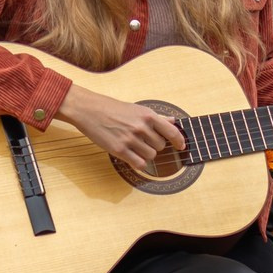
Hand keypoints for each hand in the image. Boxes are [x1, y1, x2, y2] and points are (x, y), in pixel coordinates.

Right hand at [56, 83, 185, 169]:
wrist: (90, 110)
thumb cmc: (113, 108)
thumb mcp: (137, 109)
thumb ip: (157, 117)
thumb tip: (173, 121)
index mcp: (147, 115)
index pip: (172, 132)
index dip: (179, 141)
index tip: (181, 146)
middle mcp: (141, 127)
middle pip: (160, 146)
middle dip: (154, 145)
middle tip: (143, 140)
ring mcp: (130, 139)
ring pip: (151, 156)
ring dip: (146, 154)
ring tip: (135, 146)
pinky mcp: (119, 150)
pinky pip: (139, 164)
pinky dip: (138, 163)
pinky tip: (133, 157)